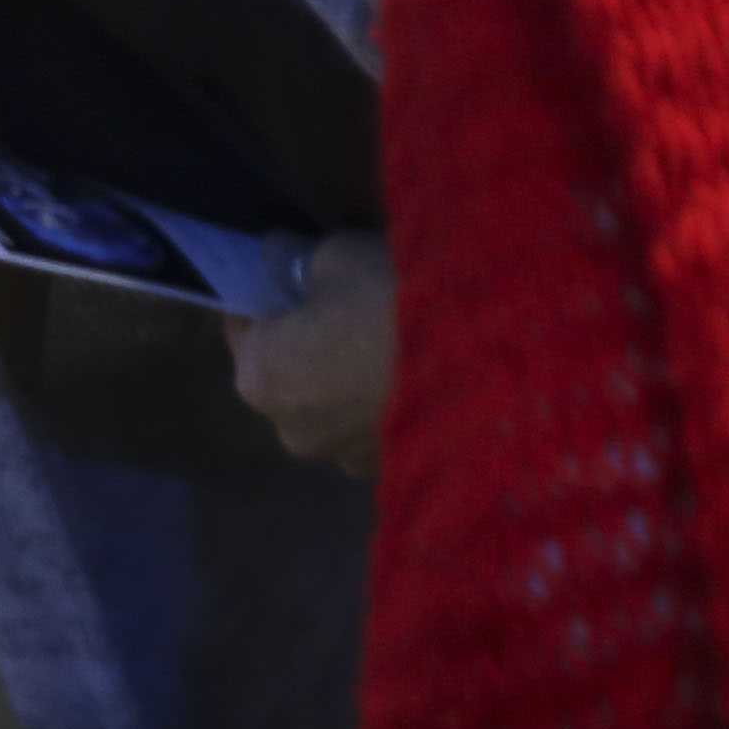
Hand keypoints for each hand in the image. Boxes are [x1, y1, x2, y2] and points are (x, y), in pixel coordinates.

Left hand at [226, 232, 395, 471]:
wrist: (486, 364)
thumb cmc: (388, 301)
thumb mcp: (334, 257)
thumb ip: (300, 265)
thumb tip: (291, 265)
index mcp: (258, 379)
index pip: (243, 328)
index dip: (269, 297)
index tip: (296, 277)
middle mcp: (290, 431)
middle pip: (289, 374)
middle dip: (309, 343)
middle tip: (349, 306)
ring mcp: (343, 459)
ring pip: (334, 407)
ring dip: (350, 380)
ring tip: (392, 342)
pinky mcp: (392, 471)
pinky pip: (375, 427)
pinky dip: (386, 404)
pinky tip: (417, 374)